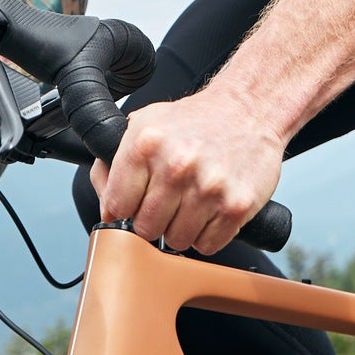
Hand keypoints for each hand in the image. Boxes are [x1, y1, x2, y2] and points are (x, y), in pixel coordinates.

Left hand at [92, 88, 285, 254]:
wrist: (249, 108)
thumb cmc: (195, 120)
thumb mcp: (144, 124)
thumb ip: (114, 164)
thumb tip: (106, 208)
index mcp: (146, 143)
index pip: (116, 206)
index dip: (125, 207)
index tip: (136, 201)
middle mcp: (176, 165)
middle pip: (145, 229)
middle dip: (154, 219)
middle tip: (170, 200)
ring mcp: (208, 187)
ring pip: (177, 241)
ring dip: (182, 228)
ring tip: (193, 201)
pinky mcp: (236, 206)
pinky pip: (208, 246)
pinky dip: (208, 234)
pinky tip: (212, 208)